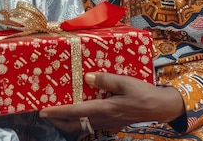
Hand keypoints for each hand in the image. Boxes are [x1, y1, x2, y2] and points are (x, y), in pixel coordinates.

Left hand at [38, 73, 184, 134]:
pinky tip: (79, 112)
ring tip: (57, 113)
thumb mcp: (125, 82)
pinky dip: (80, 120)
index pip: (75, 111)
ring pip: (82, 126)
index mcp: (104, 108)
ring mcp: (107, 123)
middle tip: (45, 113)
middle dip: (58, 120)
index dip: (58, 111)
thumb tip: (87, 77)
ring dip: (68, 121)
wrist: (159, 108)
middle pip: (74, 124)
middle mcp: (103, 119)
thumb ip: (105, 79)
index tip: (43, 111)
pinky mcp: (112, 122)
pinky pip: (90, 124)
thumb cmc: (143, 94)